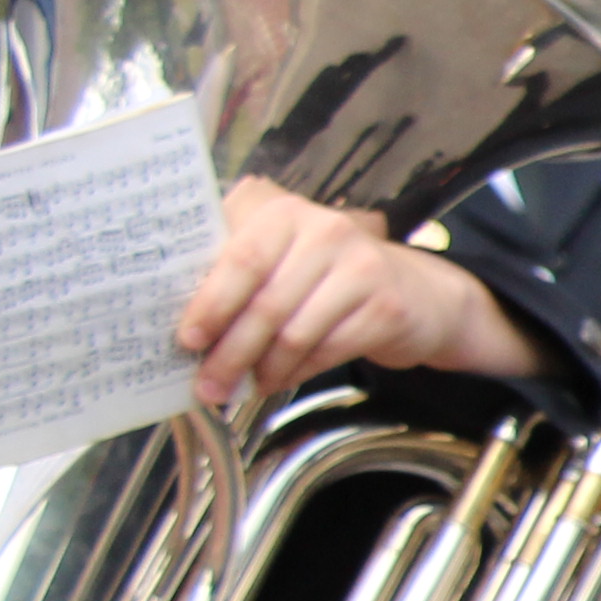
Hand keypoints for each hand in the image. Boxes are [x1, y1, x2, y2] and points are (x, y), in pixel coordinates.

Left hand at [176, 182, 537, 403]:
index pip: (240, 259)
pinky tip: (280, 380)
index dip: (211, 303)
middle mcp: (327, 232)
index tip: (187, 338)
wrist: (418, 292)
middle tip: (208, 383)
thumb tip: (182, 321)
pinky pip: (328, 350)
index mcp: (287, 214)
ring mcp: (362, 268)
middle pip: (265, 303)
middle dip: (231, 351)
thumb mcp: (283, 257)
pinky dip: (297, 372)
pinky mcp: (386, 306)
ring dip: (262, 368)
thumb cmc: (330, 278)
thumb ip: (236, 272)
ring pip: (295, 332)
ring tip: (244, 386)